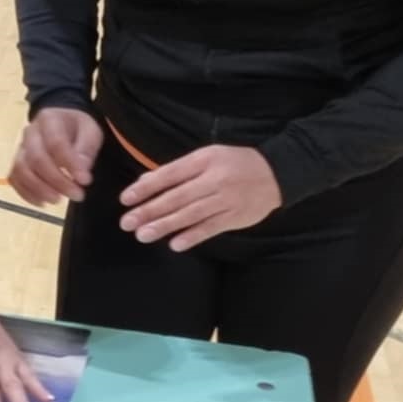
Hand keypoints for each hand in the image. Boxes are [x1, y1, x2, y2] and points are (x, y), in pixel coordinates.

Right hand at [8, 107, 103, 205]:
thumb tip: (81, 170)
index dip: (70, 164)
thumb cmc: (77, 128)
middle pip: (36, 159)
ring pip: (21, 170)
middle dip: (57, 181)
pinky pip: (14, 179)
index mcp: (49, 119)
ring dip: (39, 189)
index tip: (85, 180)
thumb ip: (86, 149)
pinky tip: (42, 202)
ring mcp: (20, 148)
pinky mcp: (17, 163)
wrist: (61, 122)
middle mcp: (30, 133)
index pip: (56, 143)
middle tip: (77, 194)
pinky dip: (26, 193)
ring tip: (58, 200)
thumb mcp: (90, 131)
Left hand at [119, 145, 281, 251]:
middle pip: (177, 197)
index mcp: (204, 160)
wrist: (277, 173)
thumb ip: (177, 170)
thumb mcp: (207, 157)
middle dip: (149, 210)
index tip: (125, 199)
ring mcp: (226, 200)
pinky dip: (192, 236)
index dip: (146, 187)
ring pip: (191, 214)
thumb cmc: (234, 163)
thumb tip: (145, 181)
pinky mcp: (236, 217)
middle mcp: (214, 180)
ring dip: (165, 226)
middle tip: (127, 222)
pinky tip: (174, 244)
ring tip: (143, 234)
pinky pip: (211, 228)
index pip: (169, 174)